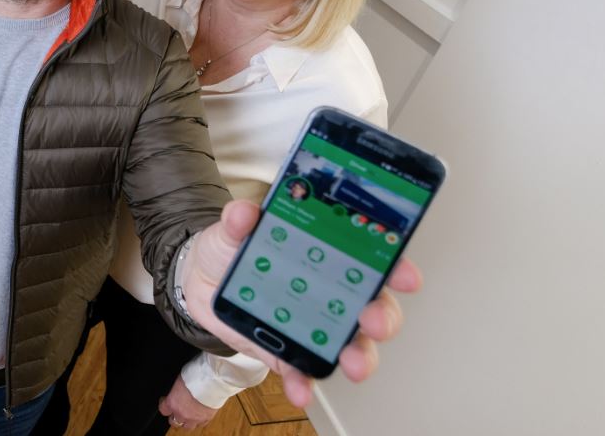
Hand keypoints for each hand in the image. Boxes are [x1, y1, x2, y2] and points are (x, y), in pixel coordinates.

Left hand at [157, 374, 217, 429]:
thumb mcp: (180, 378)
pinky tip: (199, 414)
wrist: (213, 380)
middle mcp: (182, 413)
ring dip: (186, 421)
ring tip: (188, 414)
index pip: (163, 410)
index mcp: (172, 402)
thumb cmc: (196, 375)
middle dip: (174, 416)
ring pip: (187, 426)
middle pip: (174, 422)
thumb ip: (177, 389)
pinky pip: (201, 424)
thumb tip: (178, 389)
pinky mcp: (207, 418)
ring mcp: (195, 418)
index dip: (164, 404)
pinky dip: (199, 420)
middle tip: (177, 409)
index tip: (165, 400)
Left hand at [182, 200, 419, 407]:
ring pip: (350, 346)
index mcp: (329, 256)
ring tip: (352, 363)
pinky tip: (301, 390)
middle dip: (382, 317)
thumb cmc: (232, 250)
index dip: (395, 267)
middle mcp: (331, 294)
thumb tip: (244, 213)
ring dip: (359, 357)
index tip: (404, 275)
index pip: (373, 260)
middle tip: (373, 320)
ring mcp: (314, 326)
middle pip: (372, 308)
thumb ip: (240, 220)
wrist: (200, 281)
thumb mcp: (234, 228)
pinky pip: (303, 372)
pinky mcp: (288, 352)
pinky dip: (305, 384)